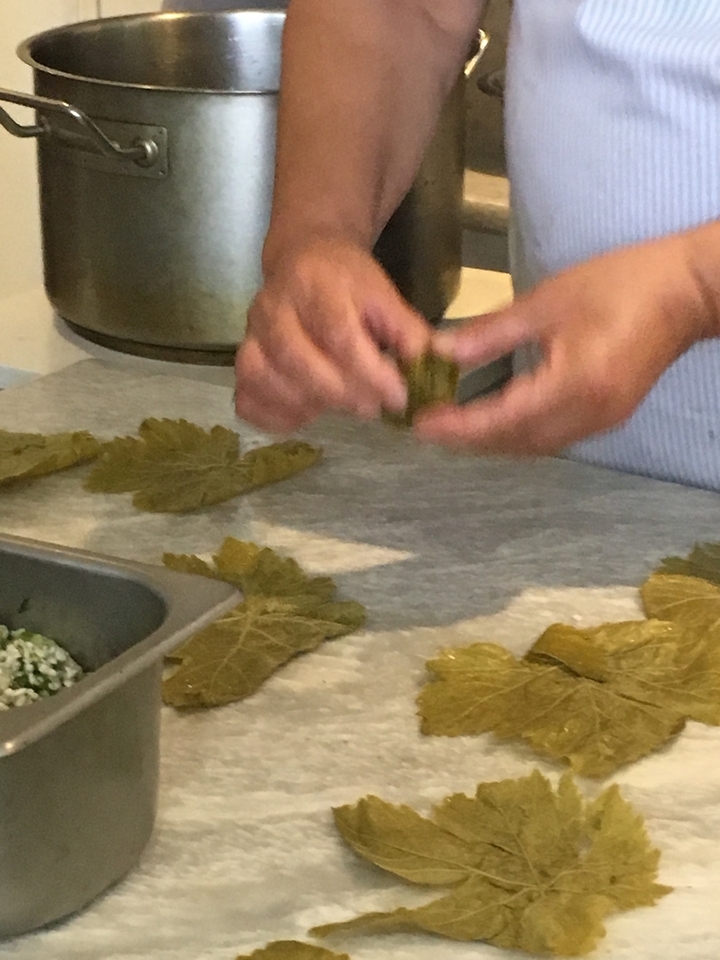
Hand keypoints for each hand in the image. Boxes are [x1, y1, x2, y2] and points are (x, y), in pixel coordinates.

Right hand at [234, 238, 431, 432]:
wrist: (303, 259)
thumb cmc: (347, 283)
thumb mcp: (384, 295)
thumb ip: (408, 332)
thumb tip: (432, 368)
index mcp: (314, 283)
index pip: (337, 333)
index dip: (369, 372)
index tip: (398, 396)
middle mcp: (273, 307)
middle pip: (296, 359)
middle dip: (340, 393)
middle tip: (372, 409)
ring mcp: (251, 335)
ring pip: (264, 378)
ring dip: (307, 404)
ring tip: (341, 408)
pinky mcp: (243, 361)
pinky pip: (247, 399)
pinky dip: (275, 416)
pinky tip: (307, 415)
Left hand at [414, 231, 717, 455]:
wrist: (686, 291)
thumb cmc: (620, 284)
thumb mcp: (546, 302)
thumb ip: (490, 333)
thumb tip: (439, 352)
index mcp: (573, 385)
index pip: (502, 420)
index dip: (458, 427)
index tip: (422, 424)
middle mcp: (586, 416)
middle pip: (515, 443)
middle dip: (468, 440)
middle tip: (427, 426)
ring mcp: (599, 423)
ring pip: (532, 446)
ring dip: (491, 441)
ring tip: (451, 426)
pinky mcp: (605, 418)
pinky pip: (550, 438)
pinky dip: (516, 434)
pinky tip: (493, 420)